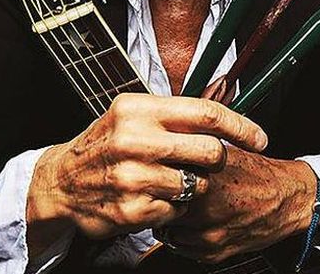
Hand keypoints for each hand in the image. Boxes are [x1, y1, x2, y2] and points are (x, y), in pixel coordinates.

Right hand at [26, 93, 268, 248]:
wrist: (61, 183)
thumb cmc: (104, 146)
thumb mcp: (131, 116)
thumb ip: (172, 115)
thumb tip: (222, 118)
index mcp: (138, 109)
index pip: (205, 113)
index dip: (240, 126)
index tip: (259, 137)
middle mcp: (134, 139)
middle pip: (210, 152)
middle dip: (217, 161)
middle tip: (206, 164)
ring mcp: (132, 177)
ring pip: (196, 184)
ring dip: (192, 186)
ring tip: (169, 180)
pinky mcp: (132, 209)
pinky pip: (177, 210)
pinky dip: (172, 207)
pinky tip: (153, 197)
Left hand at [158, 147, 317, 263]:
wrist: (288, 200)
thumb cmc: (260, 175)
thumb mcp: (226, 151)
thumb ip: (194, 150)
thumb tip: (167, 143)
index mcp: (206, 180)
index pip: (160, 182)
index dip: (157, 177)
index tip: (158, 173)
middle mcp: (206, 209)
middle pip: (160, 207)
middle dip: (161, 199)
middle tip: (167, 191)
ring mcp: (209, 234)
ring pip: (167, 231)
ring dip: (171, 220)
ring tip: (184, 207)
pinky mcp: (213, 252)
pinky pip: (182, 248)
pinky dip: (184, 237)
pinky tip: (195, 223)